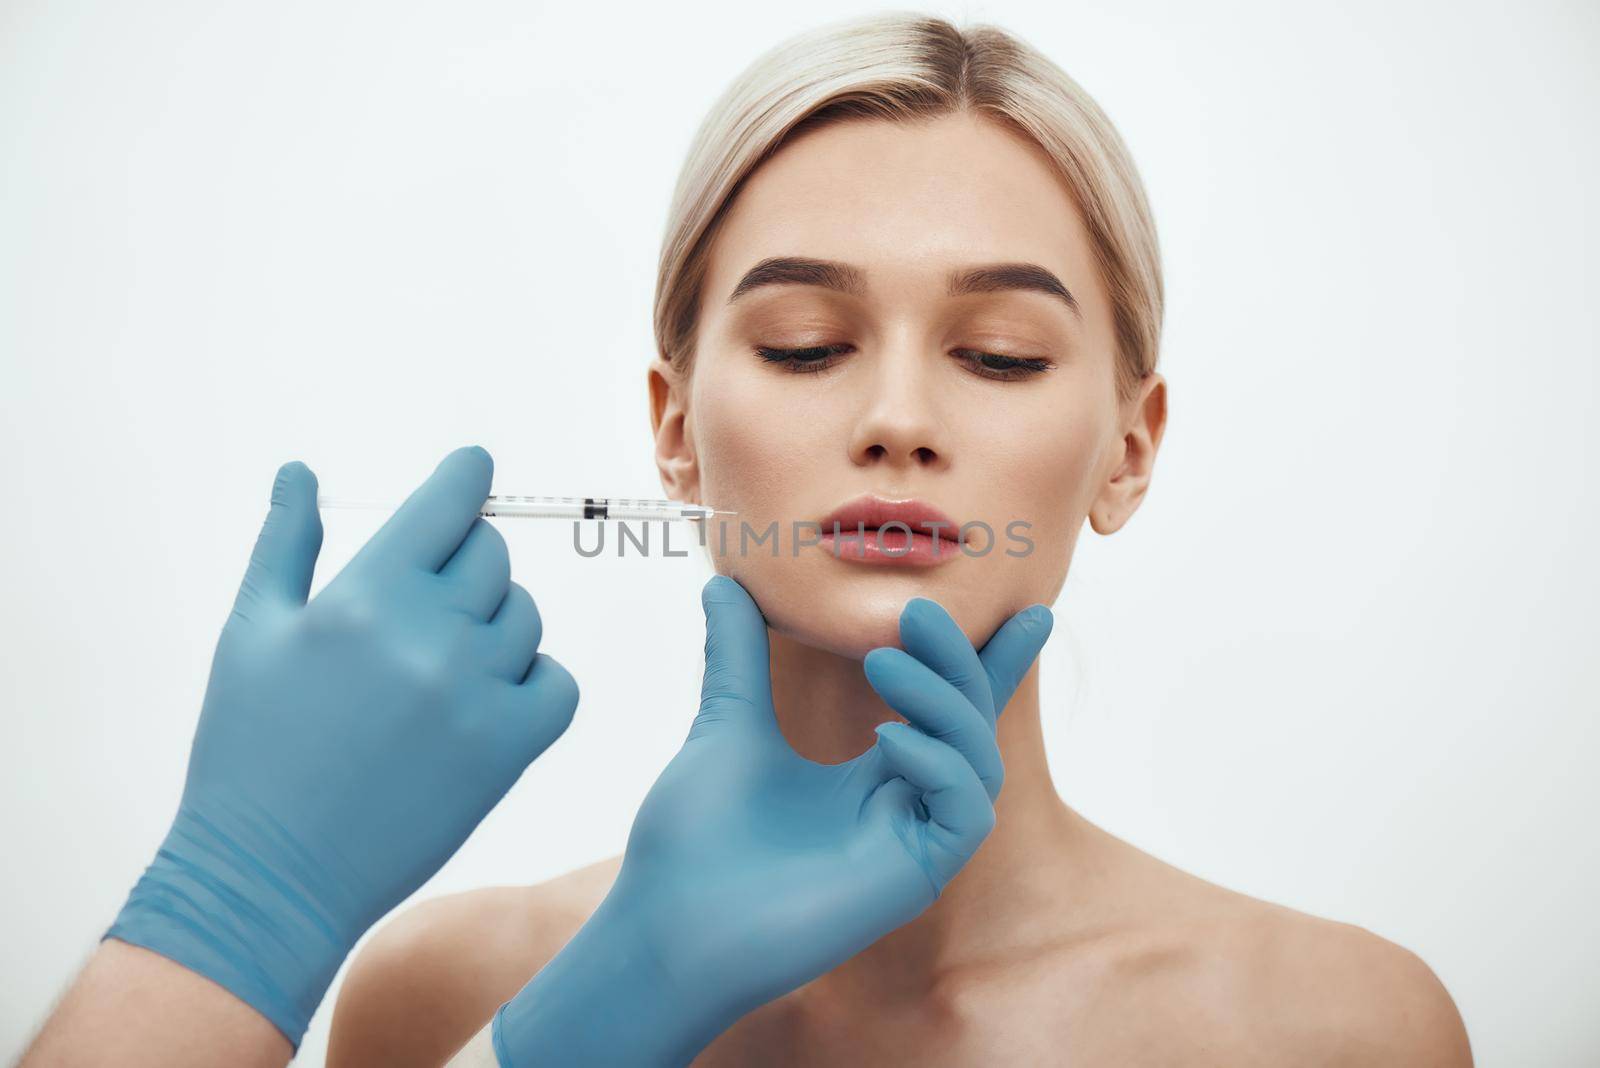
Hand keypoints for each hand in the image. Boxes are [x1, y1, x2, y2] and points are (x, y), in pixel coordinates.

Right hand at [105, 445, 578, 1047]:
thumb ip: (286, 542)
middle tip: (427, 606)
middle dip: (465, 564)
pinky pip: (558, 683)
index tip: (475, 467)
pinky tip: (484, 701)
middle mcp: (429, 635)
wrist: (271, 876)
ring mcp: (475, 692)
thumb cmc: (250, 750)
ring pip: (525, 616)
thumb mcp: (250, 634)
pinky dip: (534, 683)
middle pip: (492, 556)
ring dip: (495, 625)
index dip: (467, 476)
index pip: (448, 503)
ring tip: (439, 668)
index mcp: (365, 596)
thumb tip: (299, 471)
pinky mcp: (509, 749)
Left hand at [491, 574, 1051, 1065]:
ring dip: (944, 700)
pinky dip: (940, 763)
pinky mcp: (915, 877)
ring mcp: (911, 843)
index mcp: (873, 775)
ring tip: (882, 662)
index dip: (991, 662)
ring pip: (976, 758)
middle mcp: (902, 806)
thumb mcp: (727, 723)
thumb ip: (738, 655)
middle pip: (969, 722)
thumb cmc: (693, 839)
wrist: (665, 921)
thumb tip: (726, 581)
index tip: (1029, 609)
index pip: (947, 710)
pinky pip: (965, 811)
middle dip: (959, 660)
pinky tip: (888, 739)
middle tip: (919, 610)